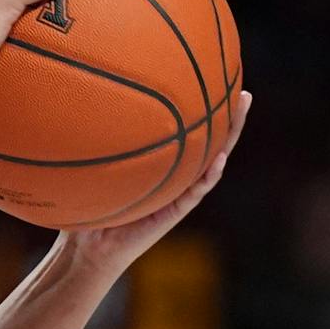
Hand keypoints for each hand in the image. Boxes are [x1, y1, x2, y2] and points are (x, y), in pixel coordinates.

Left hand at [62, 90, 249, 274]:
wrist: (89, 246)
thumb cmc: (92, 205)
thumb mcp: (98, 170)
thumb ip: (101, 148)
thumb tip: (84, 110)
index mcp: (166, 166)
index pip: (190, 135)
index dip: (205, 112)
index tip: (218, 82)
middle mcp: (178, 177)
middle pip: (211, 143)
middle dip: (230, 118)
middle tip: (244, 92)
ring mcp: (180, 194)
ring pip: (213, 162)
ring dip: (229, 138)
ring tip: (242, 112)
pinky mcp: (174, 212)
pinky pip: (196, 191)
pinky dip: (208, 175)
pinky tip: (219, 158)